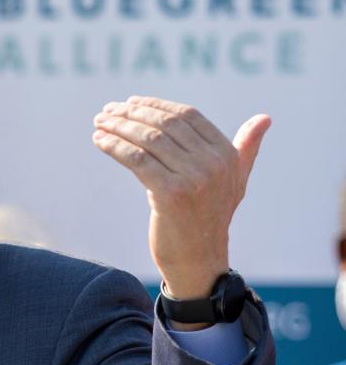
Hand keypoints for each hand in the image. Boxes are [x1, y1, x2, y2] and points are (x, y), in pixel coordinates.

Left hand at [92, 96, 269, 304]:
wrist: (198, 262)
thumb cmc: (210, 219)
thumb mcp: (235, 181)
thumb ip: (245, 148)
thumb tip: (265, 118)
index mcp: (227, 155)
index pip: (187, 116)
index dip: (156, 105)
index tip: (130, 102)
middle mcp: (214, 163)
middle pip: (164, 124)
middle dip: (131, 113)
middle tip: (107, 110)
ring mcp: (193, 178)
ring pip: (147, 140)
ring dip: (118, 127)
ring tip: (99, 122)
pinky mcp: (170, 194)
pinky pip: (136, 160)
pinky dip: (114, 147)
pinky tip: (99, 140)